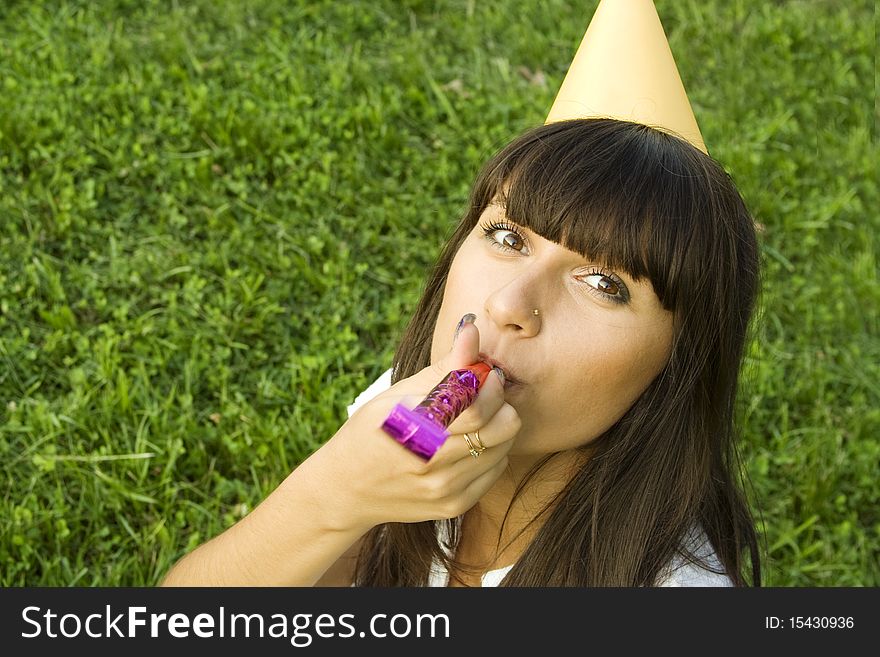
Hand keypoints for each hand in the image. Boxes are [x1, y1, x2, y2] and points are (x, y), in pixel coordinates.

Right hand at [307, 319, 520, 531]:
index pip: (477, 406)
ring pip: (502, 449)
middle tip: (488, 394)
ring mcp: (444, 489)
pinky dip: (491, 453)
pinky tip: (468, 445)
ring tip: (476, 419)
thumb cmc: (372, 432)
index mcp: (415, 429)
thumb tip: (472, 329)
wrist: (346, 489)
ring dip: (498, 427)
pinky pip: (494, 472)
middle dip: (502, 404)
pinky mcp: (454, 505)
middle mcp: (432, 463)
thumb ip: (443, 367)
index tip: (487, 374)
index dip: (490, 385)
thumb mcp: (398, 394)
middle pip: (499, 428)